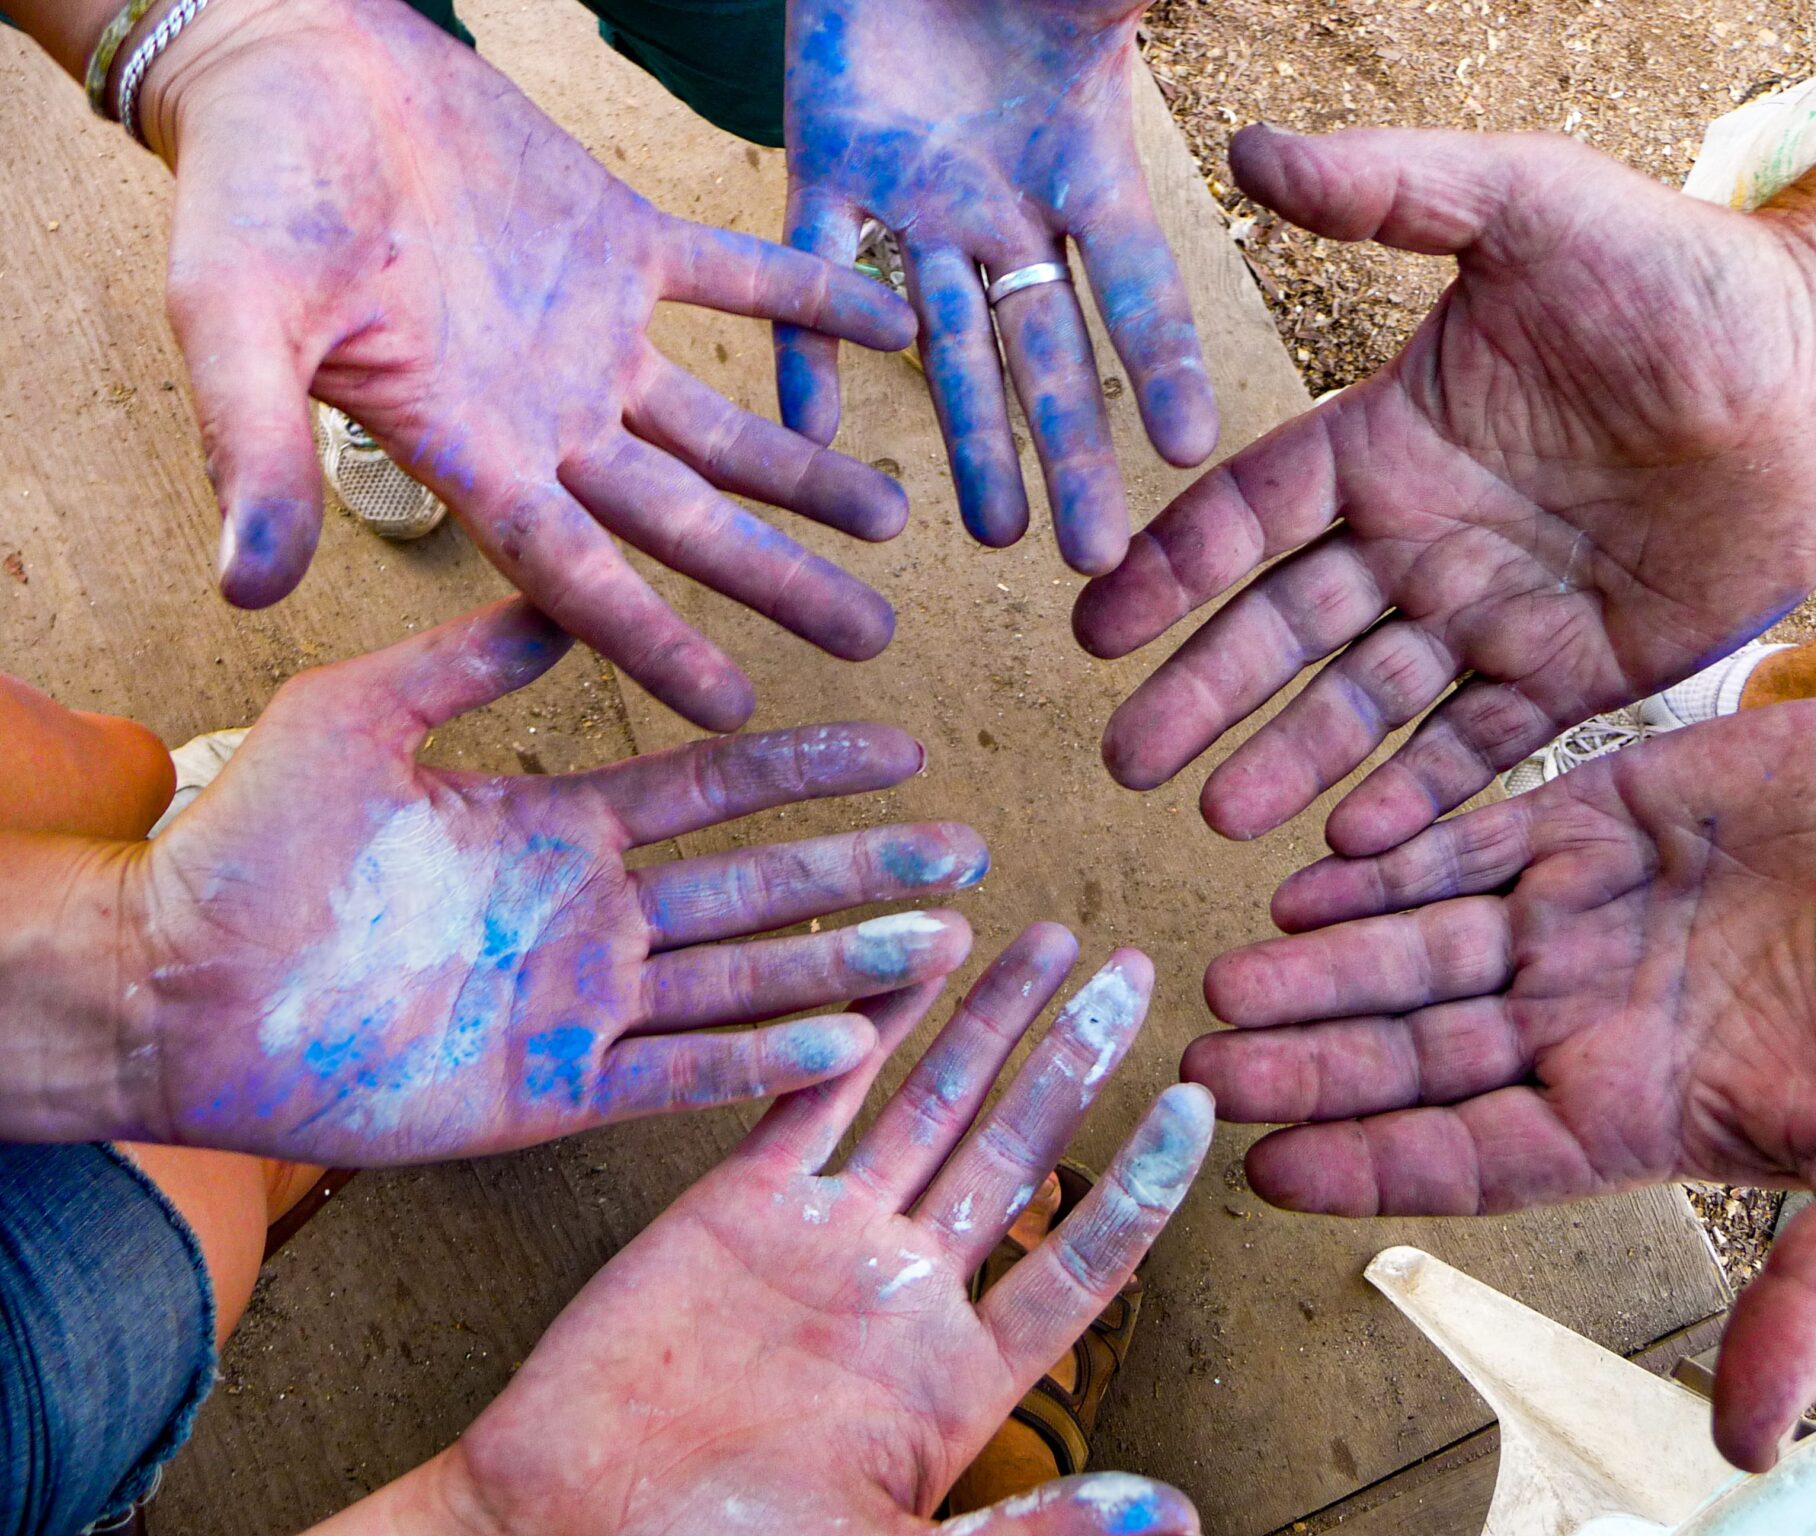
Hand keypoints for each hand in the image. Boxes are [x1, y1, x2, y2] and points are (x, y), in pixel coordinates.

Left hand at [116, 598, 979, 1165]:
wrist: (174, 985)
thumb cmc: (248, 847)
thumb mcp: (359, 716)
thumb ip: (466, 661)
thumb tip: (561, 598)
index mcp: (558, 825)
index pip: (716, 791)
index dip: (808, 769)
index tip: (896, 746)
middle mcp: (591, 913)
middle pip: (763, 887)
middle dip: (867, 868)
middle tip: (966, 851)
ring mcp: (580, 1004)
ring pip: (745, 981)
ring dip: (846, 964)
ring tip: (944, 945)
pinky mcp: (554, 1090)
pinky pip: (680, 1074)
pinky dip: (763, 1064)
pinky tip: (849, 1042)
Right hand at [149, 0, 916, 729]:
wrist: (288, 64)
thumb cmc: (246, 195)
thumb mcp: (233, 324)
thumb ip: (258, 449)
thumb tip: (245, 593)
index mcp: (465, 454)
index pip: (573, 576)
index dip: (651, 642)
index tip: (735, 708)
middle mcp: (544, 418)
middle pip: (679, 523)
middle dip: (775, 581)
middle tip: (872, 640)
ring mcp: (592, 337)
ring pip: (721, 429)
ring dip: (808, 470)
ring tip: (896, 517)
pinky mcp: (622, 244)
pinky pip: (737, 280)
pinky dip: (812, 298)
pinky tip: (889, 328)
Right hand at [329, 926, 1210, 1535]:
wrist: (564, 1530)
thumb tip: (1173, 1520)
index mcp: (958, 1375)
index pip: (1084, 1257)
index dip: (1142, 1180)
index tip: (1198, 1103)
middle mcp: (904, 1288)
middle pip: (1017, 1147)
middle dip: (1074, 1057)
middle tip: (1131, 971)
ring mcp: (827, 1236)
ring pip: (928, 1100)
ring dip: (986, 1020)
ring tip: (1044, 939)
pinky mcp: (739, 1201)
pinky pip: (812, 1093)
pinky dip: (857, 1026)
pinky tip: (902, 959)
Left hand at [780, 0, 1218, 573]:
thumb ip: (1144, 19)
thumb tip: (1246, 73)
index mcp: (1086, 162)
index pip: (1136, 282)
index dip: (1164, 364)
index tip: (1192, 454)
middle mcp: (1007, 206)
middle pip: (1048, 349)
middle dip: (1072, 451)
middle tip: (1094, 558)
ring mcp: (916, 202)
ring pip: (947, 343)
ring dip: (969, 437)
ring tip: (994, 536)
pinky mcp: (825, 173)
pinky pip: (811, 280)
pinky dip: (808, 357)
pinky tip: (811, 440)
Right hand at [1080, 124, 1815, 851]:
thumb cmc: (1686, 278)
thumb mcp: (1531, 206)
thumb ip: (1392, 189)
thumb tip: (1245, 145)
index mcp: (1390, 442)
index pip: (1250, 514)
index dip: (1170, 570)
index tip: (1094, 628)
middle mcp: (1421, 538)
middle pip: (1284, 628)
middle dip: (1201, 693)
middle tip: (1127, 762)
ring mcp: (1491, 615)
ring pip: (1364, 701)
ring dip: (1291, 757)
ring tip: (1224, 817)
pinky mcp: (1571, 677)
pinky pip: (1477, 746)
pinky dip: (1417, 795)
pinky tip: (1355, 844)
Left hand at [1181, 684, 1815, 1469]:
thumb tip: (1740, 1451)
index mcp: (1635, 1110)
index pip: (1471, 1154)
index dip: (1371, 1162)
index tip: (1267, 1170)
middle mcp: (1584, 1017)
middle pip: (1417, 1051)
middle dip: (1314, 1061)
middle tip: (1205, 1066)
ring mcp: (1580, 913)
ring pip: (1420, 946)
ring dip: (1326, 965)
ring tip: (1234, 975)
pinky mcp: (1593, 810)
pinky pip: (1469, 838)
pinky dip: (1392, 859)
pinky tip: (1312, 879)